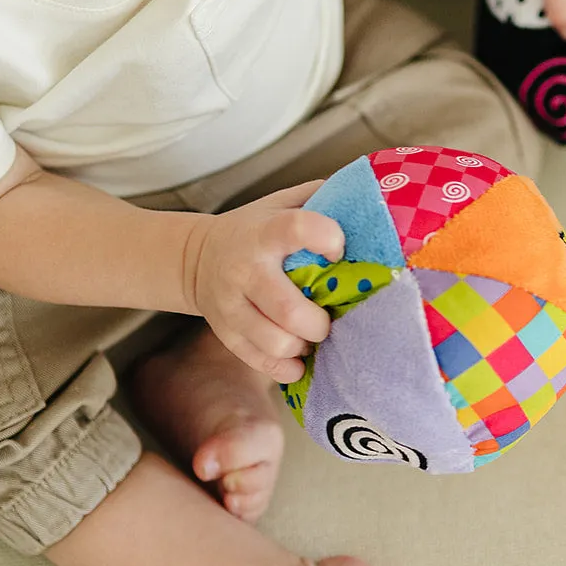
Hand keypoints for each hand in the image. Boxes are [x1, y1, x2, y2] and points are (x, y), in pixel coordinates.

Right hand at [187, 183, 344, 383]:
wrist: (196, 258)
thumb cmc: (254, 230)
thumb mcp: (280, 204)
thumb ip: (320, 198)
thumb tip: (369, 197)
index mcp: (264, 232)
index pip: (297, 229)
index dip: (328, 239)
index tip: (338, 251)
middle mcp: (244, 270)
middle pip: (289, 310)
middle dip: (321, 323)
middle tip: (328, 317)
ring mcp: (231, 307)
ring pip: (277, 343)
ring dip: (304, 346)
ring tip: (310, 336)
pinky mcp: (227, 335)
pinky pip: (262, 362)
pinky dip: (288, 368)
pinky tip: (298, 358)